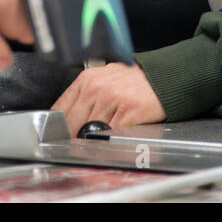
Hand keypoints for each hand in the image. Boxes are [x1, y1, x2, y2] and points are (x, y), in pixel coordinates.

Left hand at [51, 63, 165, 132]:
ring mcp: (112, 98)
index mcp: (86, 80)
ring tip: (97, 142)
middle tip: (78, 145)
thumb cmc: (133, 81)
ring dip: (91, 140)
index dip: (57, 126)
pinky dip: (110, 141)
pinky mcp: (128, 109)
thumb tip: (68, 121)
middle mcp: (96, 87)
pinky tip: (112, 139)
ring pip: (90, 130)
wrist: (163, 76)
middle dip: (73, 137)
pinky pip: (111, 133)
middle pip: (72, 123)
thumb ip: (85, 98)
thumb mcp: (103, 80)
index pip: (60, 108)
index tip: (58, 136)